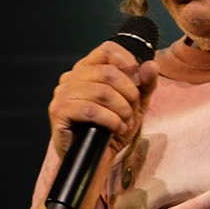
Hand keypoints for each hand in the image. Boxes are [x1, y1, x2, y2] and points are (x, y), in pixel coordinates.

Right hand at [48, 41, 157, 158]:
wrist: (95, 158)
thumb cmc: (110, 130)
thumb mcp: (134, 105)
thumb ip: (145, 84)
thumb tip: (150, 65)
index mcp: (87, 69)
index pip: (107, 50)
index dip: (127, 62)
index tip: (137, 81)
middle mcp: (71, 77)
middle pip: (108, 72)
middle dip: (128, 94)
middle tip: (132, 110)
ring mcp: (62, 93)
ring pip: (101, 92)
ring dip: (121, 110)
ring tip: (125, 122)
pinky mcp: (59, 111)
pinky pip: (91, 110)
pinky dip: (110, 120)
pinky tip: (116, 128)